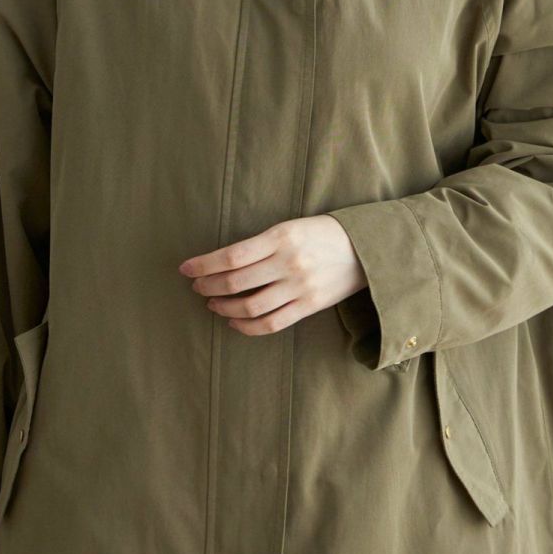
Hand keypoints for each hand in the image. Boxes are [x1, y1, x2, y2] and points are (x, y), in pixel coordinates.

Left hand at [179, 215, 367, 335]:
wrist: (366, 249)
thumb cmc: (322, 234)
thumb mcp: (291, 227)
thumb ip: (262, 244)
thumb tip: (223, 263)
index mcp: (281, 237)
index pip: (232, 256)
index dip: (204, 265)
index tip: (186, 269)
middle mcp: (289, 263)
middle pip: (236, 282)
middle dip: (209, 286)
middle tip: (198, 287)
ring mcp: (300, 287)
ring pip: (250, 306)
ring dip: (224, 307)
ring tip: (213, 304)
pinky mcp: (309, 306)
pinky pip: (271, 323)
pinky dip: (247, 326)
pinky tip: (234, 321)